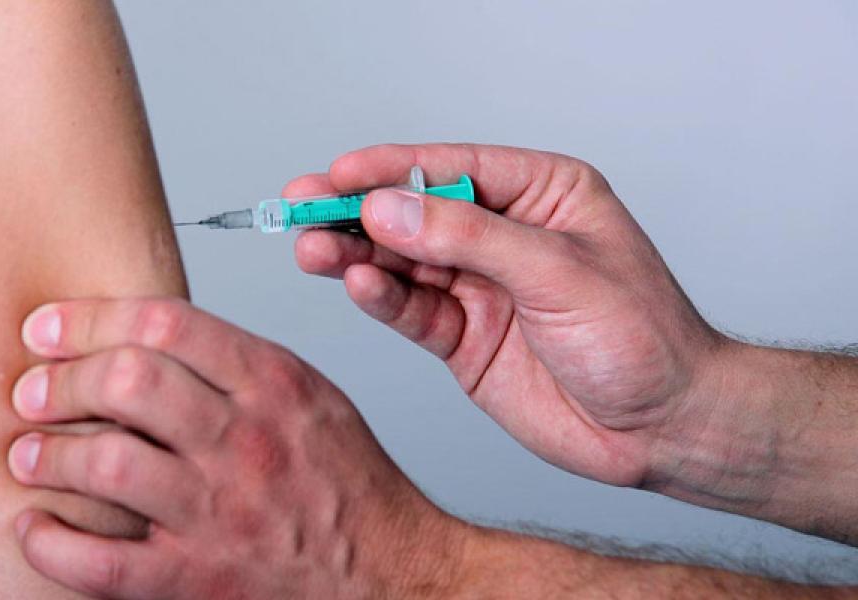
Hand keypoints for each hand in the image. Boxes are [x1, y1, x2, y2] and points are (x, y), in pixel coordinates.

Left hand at [7, 299, 464, 598]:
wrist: (389, 573)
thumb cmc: (343, 483)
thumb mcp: (307, 395)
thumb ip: (231, 361)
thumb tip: (136, 336)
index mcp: (273, 384)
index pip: (164, 324)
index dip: (87, 319)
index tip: (46, 329)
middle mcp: (245, 442)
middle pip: (126, 382)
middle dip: (58, 382)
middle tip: (29, 391)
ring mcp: (220, 514)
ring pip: (109, 465)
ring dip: (47, 455)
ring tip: (26, 454)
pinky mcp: (197, 580)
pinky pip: (103, 562)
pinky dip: (53, 543)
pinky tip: (36, 527)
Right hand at [290, 144, 727, 487]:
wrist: (664, 428)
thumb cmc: (642, 339)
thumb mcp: (559, 272)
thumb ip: (468, 239)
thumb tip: (389, 210)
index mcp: (540, 194)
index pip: (452, 169)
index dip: (391, 169)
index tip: (338, 173)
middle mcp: (503, 234)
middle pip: (414, 213)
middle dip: (356, 210)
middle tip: (302, 206)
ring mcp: (479, 286)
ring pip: (401, 261)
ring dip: (355, 254)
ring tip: (313, 250)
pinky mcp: (462, 335)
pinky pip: (410, 309)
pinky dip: (381, 297)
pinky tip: (356, 283)